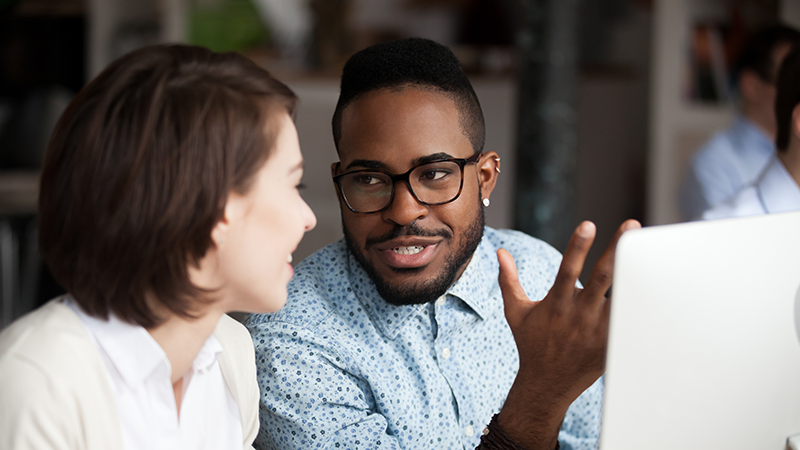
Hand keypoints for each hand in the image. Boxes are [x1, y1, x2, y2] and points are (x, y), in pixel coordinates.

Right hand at [495, 219, 640, 448]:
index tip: (588, 224)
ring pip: (620, 296)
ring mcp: (598, 330)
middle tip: (631, 224)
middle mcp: (578, 315)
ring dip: (634, 273)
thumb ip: (509, 280)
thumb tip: (500, 252)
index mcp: (556, 304)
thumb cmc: (531, 343)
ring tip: (649, 251)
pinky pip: (628, 319)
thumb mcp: (516, 312)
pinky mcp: (611, 343)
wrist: (547, 384)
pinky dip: (640, 303)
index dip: (577, 246)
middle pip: (602, 277)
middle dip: (616, 249)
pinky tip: (657, 285)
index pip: (567, 269)